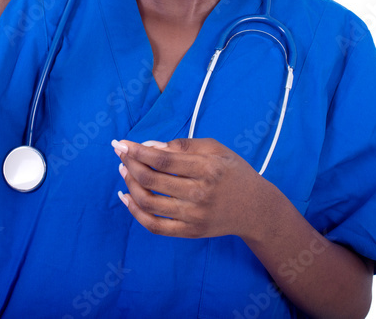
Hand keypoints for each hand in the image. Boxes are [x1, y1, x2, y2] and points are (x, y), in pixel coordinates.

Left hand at [112, 138, 269, 239]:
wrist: (255, 208)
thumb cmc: (232, 172)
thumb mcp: (215, 149)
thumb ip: (182, 145)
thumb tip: (149, 146)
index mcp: (207, 168)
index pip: (163, 160)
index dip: (138, 151)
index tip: (121, 144)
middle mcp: (200, 193)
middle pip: (152, 180)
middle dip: (130, 164)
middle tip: (120, 155)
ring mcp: (194, 216)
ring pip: (149, 203)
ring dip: (130, 185)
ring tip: (124, 171)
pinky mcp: (190, 232)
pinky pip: (155, 226)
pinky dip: (136, 213)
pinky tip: (126, 197)